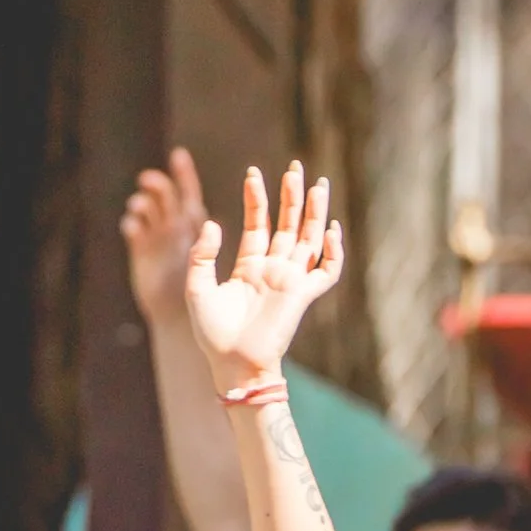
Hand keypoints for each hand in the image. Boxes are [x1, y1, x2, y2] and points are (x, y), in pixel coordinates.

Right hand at [120, 146, 206, 327]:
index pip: (188, 192)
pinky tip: (132, 226)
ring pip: (147, 209)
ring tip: (138, 206)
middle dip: (157, 184)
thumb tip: (207, 223)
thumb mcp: (207, 266)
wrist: (181, 319)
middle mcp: (174, 227)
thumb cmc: (203, 293)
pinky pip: (134, 230)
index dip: (184, 173)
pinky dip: (132, 224)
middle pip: (165, 196)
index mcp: (194, 225)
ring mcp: (156, 238)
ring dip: (142, 203)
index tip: (178, 155)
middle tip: (146, 179)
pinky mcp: (140, 251)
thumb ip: (207, 246)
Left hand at [185, 162, 345, 387]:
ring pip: (309, 239)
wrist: (232, 364)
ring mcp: (290, 281)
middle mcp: (273, 269)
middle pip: (287, 224)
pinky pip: (327, 271)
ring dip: (314, 212)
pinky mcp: (303, 295)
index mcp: (249, 266)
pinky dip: (334, 252)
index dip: (256, 199)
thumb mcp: (197, 289)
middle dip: (291, 196)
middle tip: (295, 167)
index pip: (258, 224)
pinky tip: (330, 229)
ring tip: (317, 184)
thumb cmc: (212, 333)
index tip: (253, 173)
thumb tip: (213, 223)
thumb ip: (202, 255)